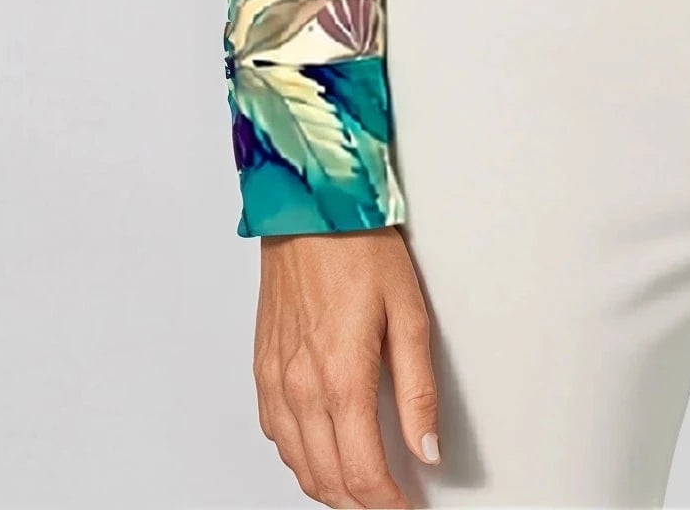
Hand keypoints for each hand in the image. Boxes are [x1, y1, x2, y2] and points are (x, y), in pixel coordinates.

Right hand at [254, 227, 439, 506]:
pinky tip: (322, 449)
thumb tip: (427, 447)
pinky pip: (277, 437)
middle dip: (362, 502)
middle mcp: (300, 388)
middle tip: (391, 499)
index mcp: (341, 379)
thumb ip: (418, 390)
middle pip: (328, 481)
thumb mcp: (410, 313)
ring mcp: (276, 382)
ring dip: (331, 487)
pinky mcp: (261, 370)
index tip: (407, 506)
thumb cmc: (359, 248)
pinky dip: (301, 458)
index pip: (363, 475)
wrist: (309, 209)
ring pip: (298, 467)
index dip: (388, 504)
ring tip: (363, 484)